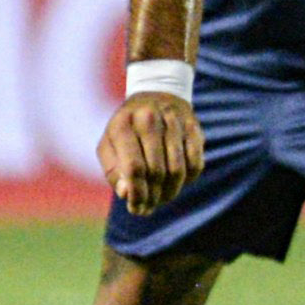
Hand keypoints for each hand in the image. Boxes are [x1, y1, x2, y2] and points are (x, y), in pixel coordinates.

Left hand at [99, 92, 203, 216]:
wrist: (155, 94)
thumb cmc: (127, 129)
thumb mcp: (109, 145)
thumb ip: (113, 171)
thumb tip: (127, 194)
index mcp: (122, 125)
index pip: (134, 168)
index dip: (137, 194)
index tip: (136, 209)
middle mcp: (148, 120)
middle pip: (157, 172)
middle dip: (153, 196)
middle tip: (148, 208)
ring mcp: (173, 122)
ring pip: (178, 170)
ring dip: (171, 192)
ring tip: (162, 198)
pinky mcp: (193, 127)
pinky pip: (195, 164)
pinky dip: (187, 180)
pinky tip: (177, 182)